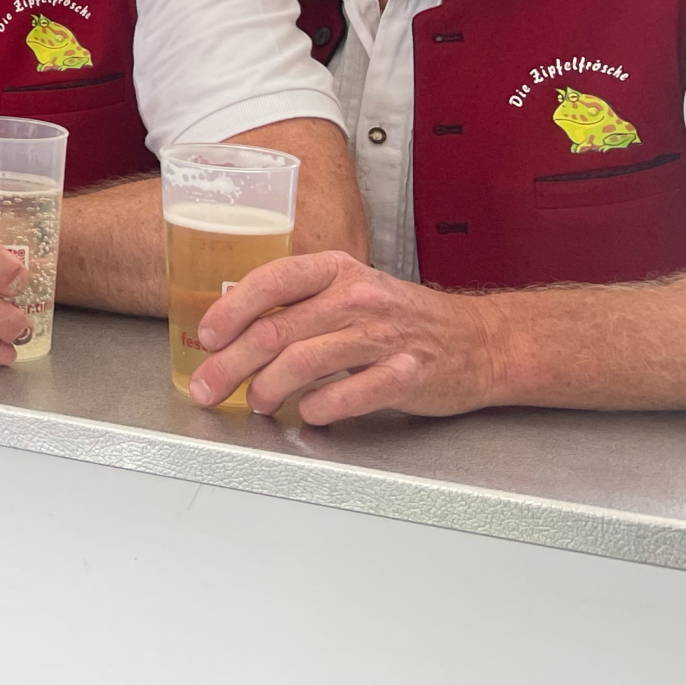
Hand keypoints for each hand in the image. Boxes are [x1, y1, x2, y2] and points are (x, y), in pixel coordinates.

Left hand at [188, 250, 511, 421]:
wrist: (480, 340)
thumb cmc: (402, 317)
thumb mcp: (349, 290)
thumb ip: (299, 304)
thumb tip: (233, 331)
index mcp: (335, 270)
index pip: (269, 282)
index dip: (228, 311)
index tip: (205, 338)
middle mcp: (357, 298)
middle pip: (275, 330)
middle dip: (230, 364)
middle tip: (207, 388)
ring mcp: (383, 337)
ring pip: (303, 363)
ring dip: (268, 389)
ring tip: (258, 403)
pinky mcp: (406, 376)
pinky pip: (349, 395)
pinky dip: (319, 409)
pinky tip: (308, 414)